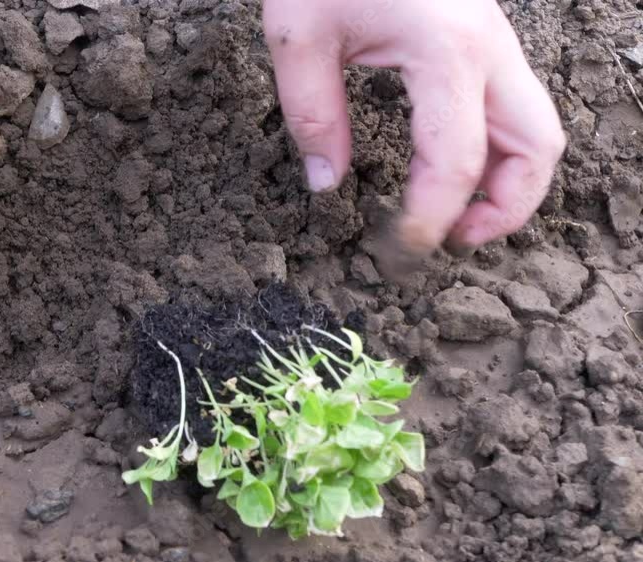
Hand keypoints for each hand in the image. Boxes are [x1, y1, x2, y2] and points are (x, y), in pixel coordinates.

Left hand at [263, 0, 565, 255]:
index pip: (456, 160)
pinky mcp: (482, 38)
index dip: (432, 218)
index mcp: (446, 49)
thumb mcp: (297, 37)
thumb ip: (311, 117)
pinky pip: (512, 107)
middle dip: (502, 208)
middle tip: (446, 240)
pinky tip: (448, 168)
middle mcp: (489, 47)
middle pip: (537, 147)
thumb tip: (327, 185)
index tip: (401, 251)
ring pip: (537, 128)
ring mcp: (495, 40)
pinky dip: (496, 150)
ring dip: (508, 183)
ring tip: (451, 216)